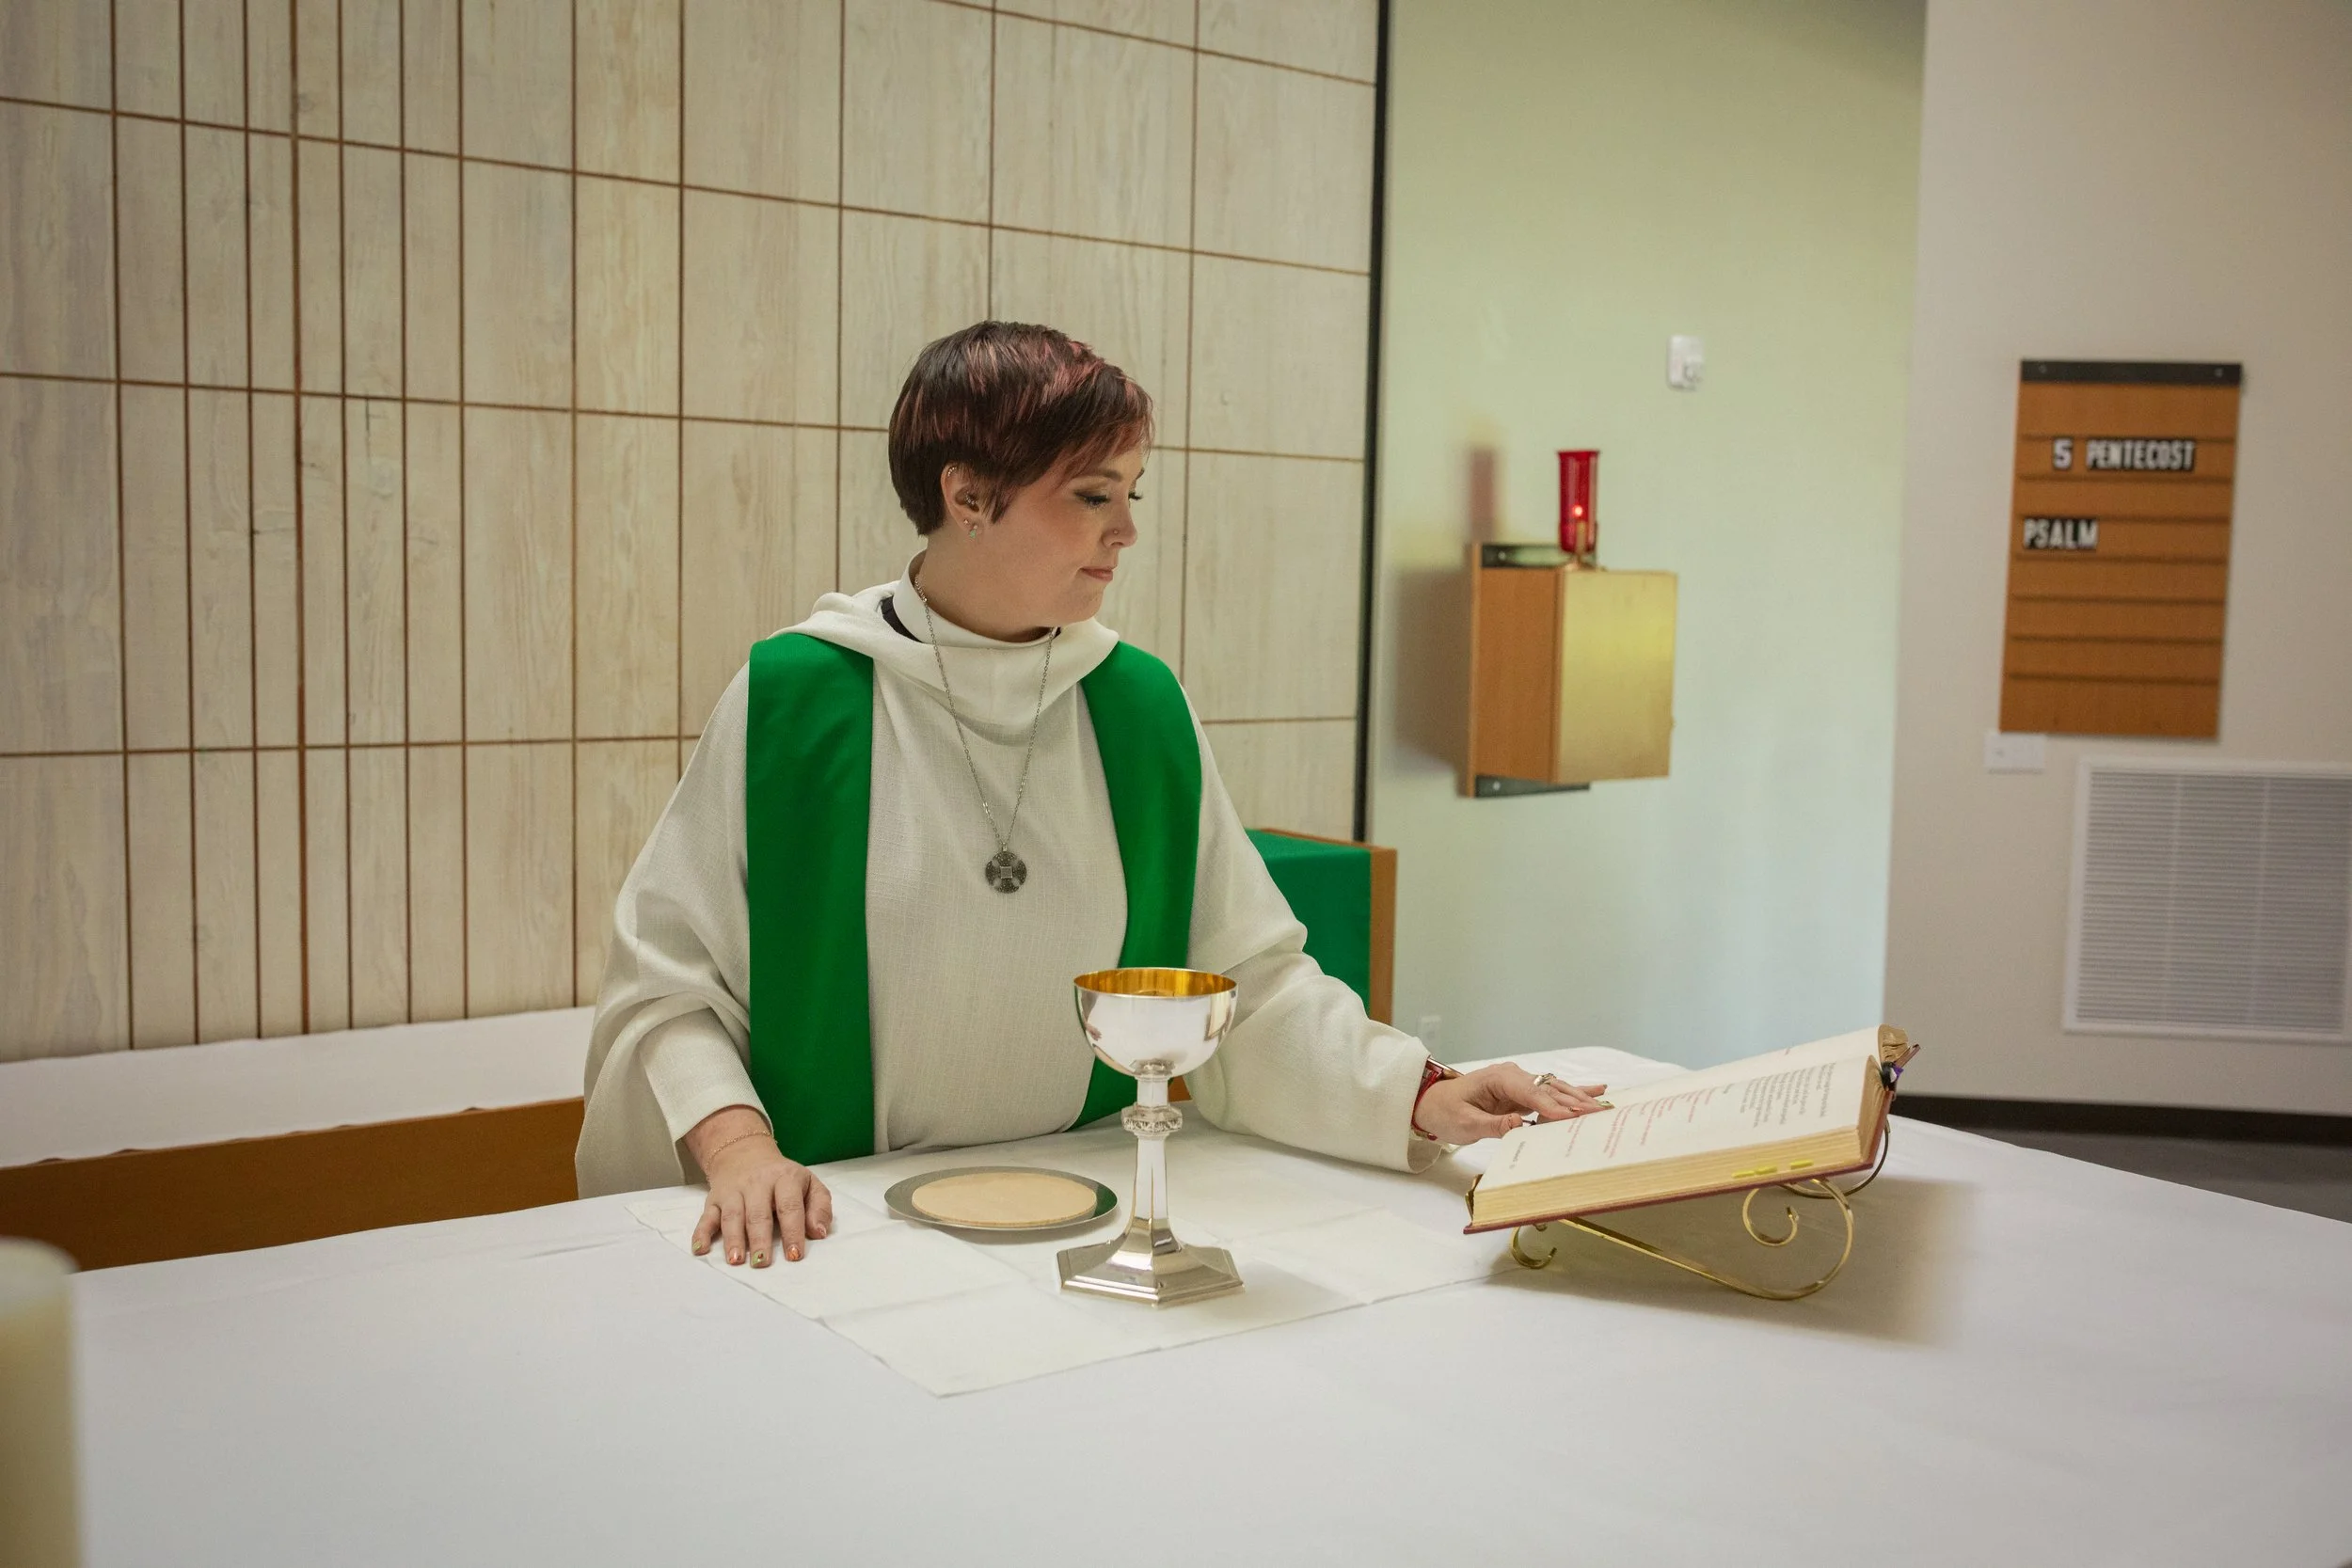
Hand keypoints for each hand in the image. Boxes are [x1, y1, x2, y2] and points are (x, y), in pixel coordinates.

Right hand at [684, 1106, 832, 1267]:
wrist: (746, 1154)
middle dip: (760, 1239)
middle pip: (758, 1213)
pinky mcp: (714, 1199)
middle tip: (762, 1262)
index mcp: (785, 1178)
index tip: (794, 1255)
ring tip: (735, 1260)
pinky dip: (701, 1233)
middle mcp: (757, 1183)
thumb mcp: (810, 1184)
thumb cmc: (784, 1179)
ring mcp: (733, 1191)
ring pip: (732, 1215)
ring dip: (732, 1238)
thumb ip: (820, 1207)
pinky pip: (706, 1216)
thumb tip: (819, 1233)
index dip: (792, 1231)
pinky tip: (700, 1248)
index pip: (789, 1206)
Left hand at [1414, 1064, 1609, 1143]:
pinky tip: (1598, 1091)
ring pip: (1555, 1090)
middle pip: (1549, 1089)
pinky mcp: (1523, 1093)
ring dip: (1579, 1099)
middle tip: (1599, 1113)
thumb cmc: (1445, 1112)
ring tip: (1604, 1107)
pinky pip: (1551, 1094)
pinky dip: (1573, 1093)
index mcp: (1498, 1079)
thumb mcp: (1463, 1124)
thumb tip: (1518, 1124)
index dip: (1551, 1105)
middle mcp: (1513, 1076)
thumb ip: (1491, 1125)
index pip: (1530, 1092)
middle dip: (1574, 1102)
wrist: (1432, 1103)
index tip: (1571, 1117)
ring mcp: (1520, 1083)